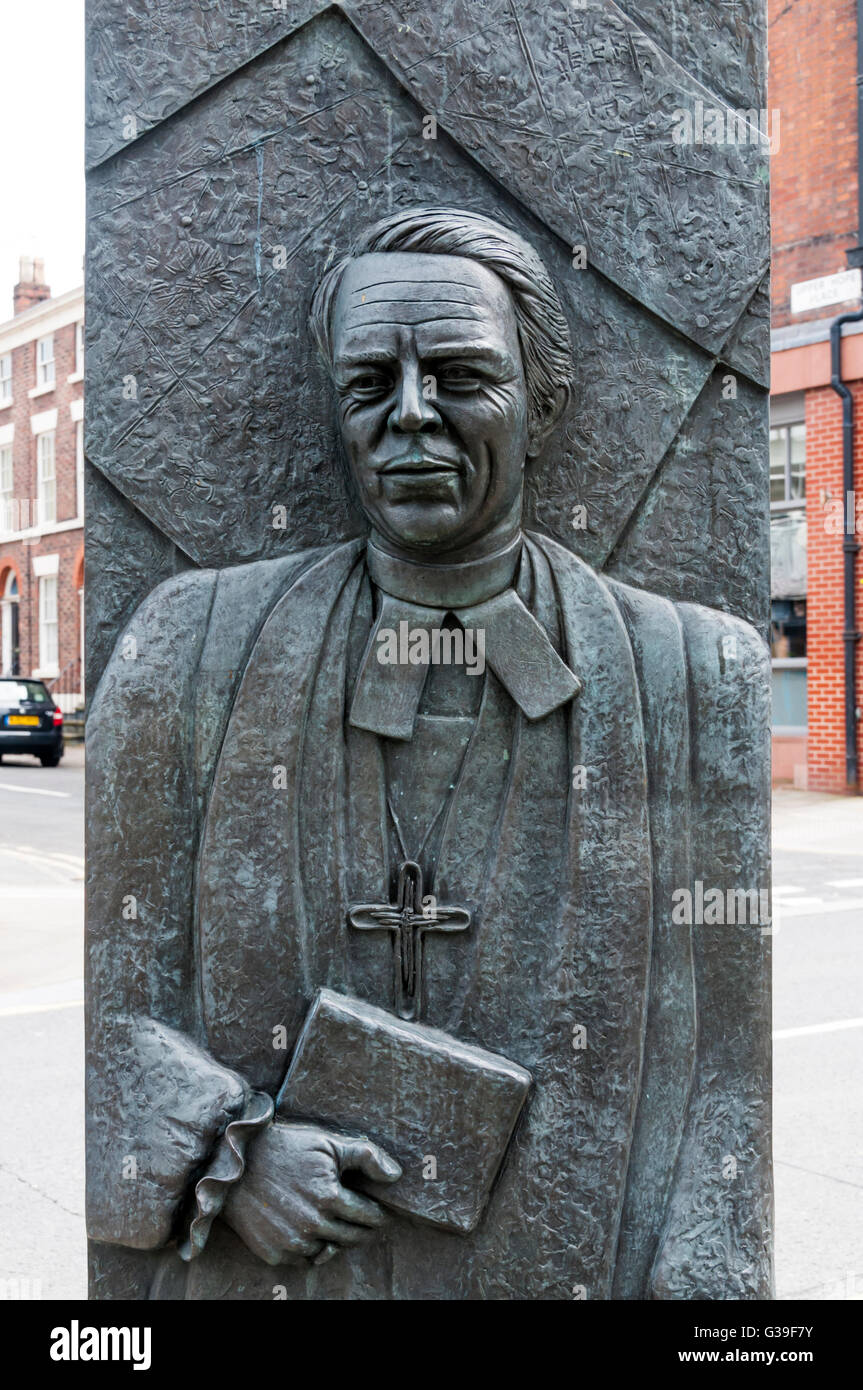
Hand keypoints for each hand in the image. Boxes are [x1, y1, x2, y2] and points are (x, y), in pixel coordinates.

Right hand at [223, 1121, 401, 1266]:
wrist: (236, 1165)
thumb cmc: (287, 1148)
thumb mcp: (328, 1143)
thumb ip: (366, 1156)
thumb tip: (396, 1175)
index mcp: (329, 1197)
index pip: (369, 1216)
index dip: (378, 1213)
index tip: (380, 1211)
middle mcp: (312, 1225)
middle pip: (353, 1237)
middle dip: (363, 1228)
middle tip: (364, 1220)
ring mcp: (292, 1242)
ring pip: (330, 1250)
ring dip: (337, 1238)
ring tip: (334, 1221)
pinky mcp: (274, 1253)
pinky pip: (304, 1258)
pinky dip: (311, 1247)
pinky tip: (309, 1228)